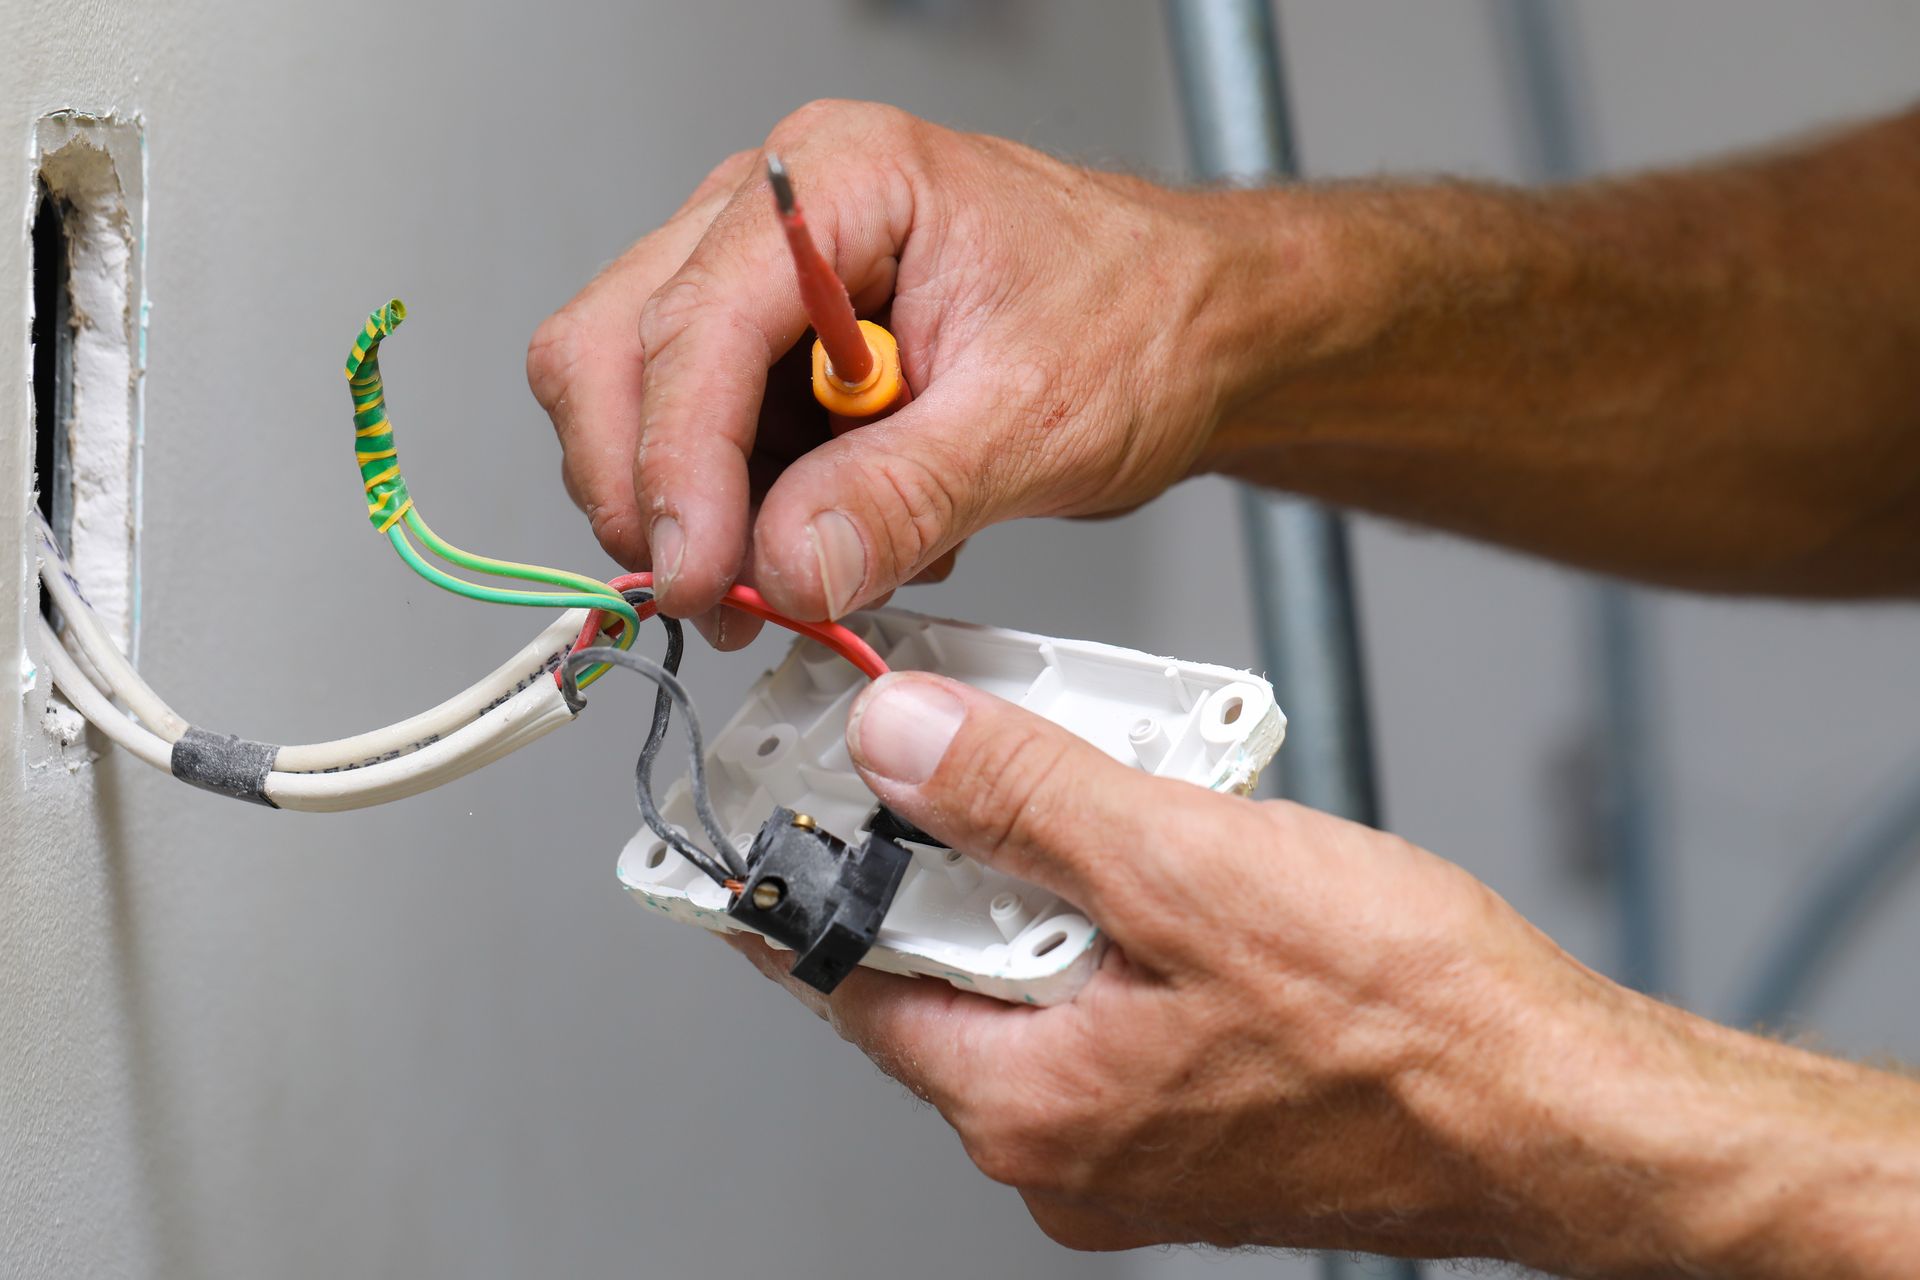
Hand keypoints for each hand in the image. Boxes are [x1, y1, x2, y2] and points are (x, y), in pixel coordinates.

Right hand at [527, 100, 1290, 645]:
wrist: (1191, 332)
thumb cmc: (1138, 319)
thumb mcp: (1034, 418)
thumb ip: (905, 494)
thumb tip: (788, 564)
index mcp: (842, 180)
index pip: (696, 320)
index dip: (676, 462)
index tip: (698, 574)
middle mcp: (776, 218)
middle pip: (615, 349)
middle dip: (652, 489)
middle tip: (715, 593)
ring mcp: (764, 286)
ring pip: (637, 402)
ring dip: (700, 512)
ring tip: (808, 567)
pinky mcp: (774, 355)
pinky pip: (704, 445)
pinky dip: (746, 514)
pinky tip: (837, 531)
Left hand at [727, 673, 1919, 1276]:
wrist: (1563, 1112)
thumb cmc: (1408, 1023)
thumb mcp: (1187, 867)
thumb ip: (1024, 800)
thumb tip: (900, 744)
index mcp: (1030, 1108)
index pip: (850, 979)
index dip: (812, 872)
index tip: (780, 803)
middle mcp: (1065, 1149)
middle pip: (949, 968)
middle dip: (973, 851)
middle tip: (1012, 747)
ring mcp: (1135, 1145)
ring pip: (1042, 975)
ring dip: (1070, 877)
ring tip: (1149, 800)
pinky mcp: (1199, 1119)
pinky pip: (1116, 1000)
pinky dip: (1132, 922)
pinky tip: (1203, 864)